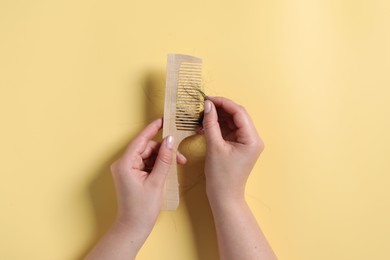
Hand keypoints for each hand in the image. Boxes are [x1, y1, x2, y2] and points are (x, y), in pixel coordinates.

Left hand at [85, 118, 186, 259]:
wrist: (133, 227)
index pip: (141, 140)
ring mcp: (127, 170)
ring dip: (163, 158)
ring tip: (178, 164)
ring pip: (148, 156)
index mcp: (125, 163)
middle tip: (180, 156)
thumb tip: (170, 141)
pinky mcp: (132, 175)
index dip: (153, 129)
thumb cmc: (142, 208)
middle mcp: (123, 164)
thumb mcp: (157, 182)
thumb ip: (164, 160)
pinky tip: (169, 169)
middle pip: (147, 148)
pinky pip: (147, 164)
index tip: (163, 120)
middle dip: (164, 150)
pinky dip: (158, 165)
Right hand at [201, 97, 263, 205]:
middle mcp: (252, 139)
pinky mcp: (238, 146)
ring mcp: (246, 142)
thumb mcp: (214, 147)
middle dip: (220, 109)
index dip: (223, 103)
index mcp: (252, 139)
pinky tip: (204, 126)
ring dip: (217, 118)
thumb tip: (207, 106)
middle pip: (236, 115)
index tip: (207, 99)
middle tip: (203, 106)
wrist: (224, 197)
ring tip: (201, 116)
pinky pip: (228, 131)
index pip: (239, 113)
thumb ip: (211, 124)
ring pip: (231, 122)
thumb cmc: (221, 176)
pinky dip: (217, 127)